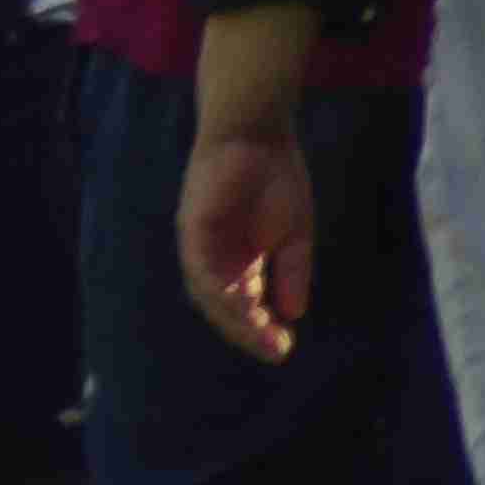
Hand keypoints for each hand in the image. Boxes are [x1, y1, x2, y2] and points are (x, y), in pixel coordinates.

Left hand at [177, 119, 316, 360]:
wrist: (258, 134)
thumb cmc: (275, 177)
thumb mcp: (293, 236)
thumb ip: (291, 274)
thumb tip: (294, 314)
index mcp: (238, 260)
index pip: (244, 306)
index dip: (262, 328)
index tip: (285, 348)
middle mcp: (215, 258)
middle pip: (224, 307)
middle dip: (249, 331)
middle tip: (275, 350)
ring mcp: (200, 246)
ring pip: (210, 295)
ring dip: (234, 319)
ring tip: (261, 336)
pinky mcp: (190, 230)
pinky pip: (200, 270)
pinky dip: (219, 292)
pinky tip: (242, 307)